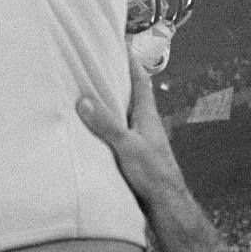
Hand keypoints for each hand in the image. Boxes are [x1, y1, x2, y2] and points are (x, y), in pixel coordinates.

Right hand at [76, 50, 186, 210]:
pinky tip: (93, 132)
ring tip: (88, 95)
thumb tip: (84, 99)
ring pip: (124, 117)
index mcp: (147, 116)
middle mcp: (145, 125)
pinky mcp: (134, 158)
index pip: (140, 81)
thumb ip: (106, 123)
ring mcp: (141, 142)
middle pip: (131, 96)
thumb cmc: (153, 175)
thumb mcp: (126, 145)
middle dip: (116, 81)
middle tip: (97, 66)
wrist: (166, 207)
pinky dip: (107, 128)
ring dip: (110, 106)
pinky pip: (118, 135)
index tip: (121, 44)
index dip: (132, 62)